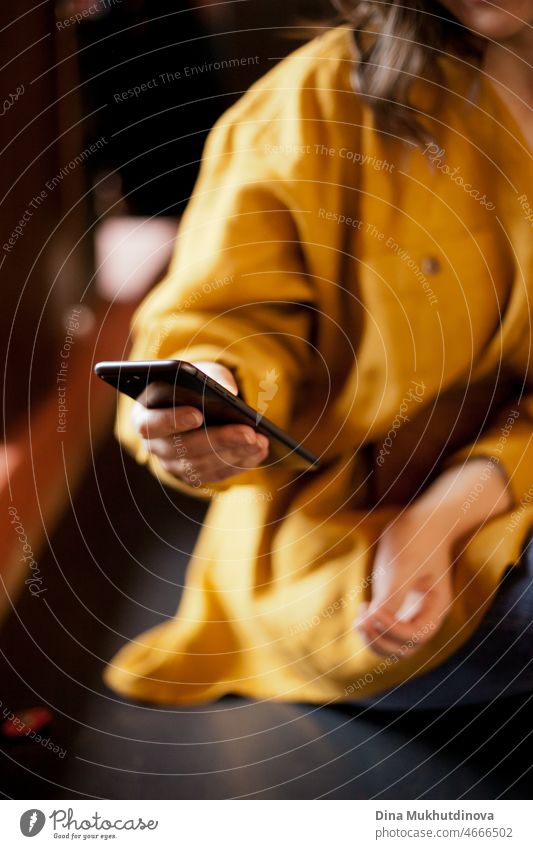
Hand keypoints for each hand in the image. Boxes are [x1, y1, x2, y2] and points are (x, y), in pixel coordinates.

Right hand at [131, 361, 268, 485]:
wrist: (193, 403)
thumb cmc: (193, 384)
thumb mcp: (200, 371)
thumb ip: (211, 376)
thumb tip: (230, 391)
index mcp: (144, 415)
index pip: (151, 423)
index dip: (172, 420)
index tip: (198, 414)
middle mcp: (154, 445)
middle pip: (184, 448)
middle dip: (220, 440)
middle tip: (249, 432)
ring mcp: (172, 464)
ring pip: (202, 465)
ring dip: (235, 453)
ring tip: (260, 441)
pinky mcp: (192, 476)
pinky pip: (215, 475)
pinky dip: (239, 463)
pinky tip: (259, 451)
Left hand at [355, 510, 451, 656]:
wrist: (421, 518)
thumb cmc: (416, 537)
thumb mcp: (403, 566)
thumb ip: (392, 596)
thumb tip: (373, 622)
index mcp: (437, 608)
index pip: (415, 636)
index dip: (392, 629)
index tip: (372, 609)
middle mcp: (425, 615)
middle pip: (404, 648)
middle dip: (380, 640)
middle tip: (360, 620)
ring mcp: (411, 611)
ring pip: (393, 644)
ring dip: (374, 639)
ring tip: (359, 620)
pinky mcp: (397, 604)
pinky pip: (385, 629)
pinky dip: (372, 628)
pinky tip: (363, 609)